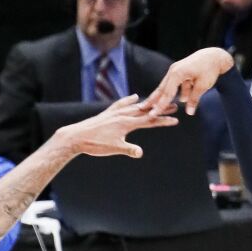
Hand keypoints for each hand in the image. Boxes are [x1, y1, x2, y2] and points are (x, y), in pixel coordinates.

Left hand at [56, 94, 177, 158]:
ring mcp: (115, 113)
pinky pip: (122, 104)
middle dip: (160, 109)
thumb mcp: (113, 148)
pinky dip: (129, 101)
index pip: (149, 121)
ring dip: (148, 104)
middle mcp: (122, 115)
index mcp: (126, 123)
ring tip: (159, 101)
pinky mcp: (108, 113)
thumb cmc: (95, 144)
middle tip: (174, 106)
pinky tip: (134, 97)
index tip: (175, 120)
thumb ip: (128, 149)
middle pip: (145, 111)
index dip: (162, 121)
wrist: (76, 137)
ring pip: (135, 106)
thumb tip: (140, 153)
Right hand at [141, 47, 234, 116]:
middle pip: (161, 89)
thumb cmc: (210, 69)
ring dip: (160, 97)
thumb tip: (189, 113)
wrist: (215, 56)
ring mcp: (175, 70)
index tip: (153, 114)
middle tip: (142, 109)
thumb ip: (194, 99)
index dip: (160, 106)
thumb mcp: (203, 86)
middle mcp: (173, 71)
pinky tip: (175, 100)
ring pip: (166, 86)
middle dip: (152, 100)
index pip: (167, 93)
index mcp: (177, 74)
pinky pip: (174, 84)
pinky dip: (173, 92)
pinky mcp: (179, 71)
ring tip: (151, 105)